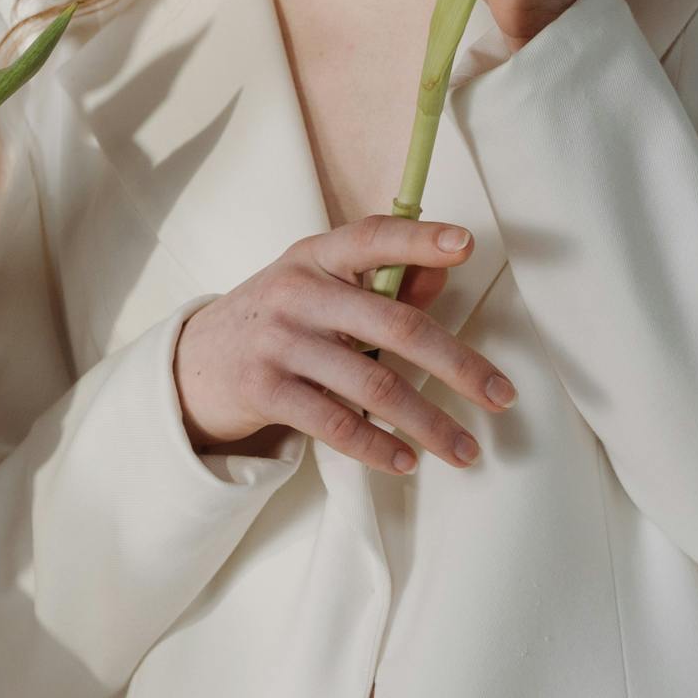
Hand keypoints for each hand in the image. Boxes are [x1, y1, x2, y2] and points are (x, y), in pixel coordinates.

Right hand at [171, 219, 518, 472]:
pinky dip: (377, 446)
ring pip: (374, 385)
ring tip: (465, 450)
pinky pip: (335, 423)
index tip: (466, 245)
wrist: (195, 361)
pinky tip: (406, 461)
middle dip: (458, 365)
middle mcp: (297, 291)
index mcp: (318, 256)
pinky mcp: (265, 390)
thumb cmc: (280, 319)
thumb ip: (384, 281)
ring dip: (428, 423)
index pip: (374, 237)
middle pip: (394, 325)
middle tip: (502, 396)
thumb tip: (444, 270)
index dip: (420, 239)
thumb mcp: (321, 288)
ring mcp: (279, 341)